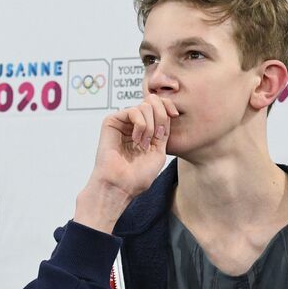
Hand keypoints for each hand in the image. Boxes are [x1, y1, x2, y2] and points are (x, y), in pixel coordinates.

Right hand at [74, 94, 177, 231]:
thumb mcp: (159, 150)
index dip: (168, 106)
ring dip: (150, 126)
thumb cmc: (138, 175)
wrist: (121, 185)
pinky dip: (140, 125)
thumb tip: (166, 111)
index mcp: (146, 131)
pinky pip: (133, 110)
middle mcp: (134, 125)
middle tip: (157, 136)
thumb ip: (163, 131)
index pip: (159, 108)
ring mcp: (123, 123)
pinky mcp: (111, 122)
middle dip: (160, 117)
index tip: (175, 115)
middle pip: (152, 103)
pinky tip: (136, 139)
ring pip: (144, 106)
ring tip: (143, 144)